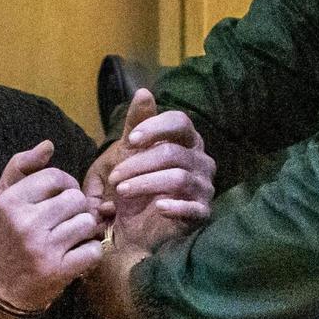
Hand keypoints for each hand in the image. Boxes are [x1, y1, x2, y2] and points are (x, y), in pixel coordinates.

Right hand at [0, 140, 102, 318]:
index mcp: (10, 202)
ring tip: (68, 238)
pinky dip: (88, 252)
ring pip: (87, 223)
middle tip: (64, 221)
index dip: (64, 184)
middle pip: (76, 199)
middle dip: (75, 209)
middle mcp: (25, 223)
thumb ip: (20, 167)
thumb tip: (48, 145)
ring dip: (83, 230)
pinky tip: (74, 255)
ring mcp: (42, 248)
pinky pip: (93, 250)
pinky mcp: (57, 271)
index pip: (55, 176)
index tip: (59, 197)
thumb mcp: (0, 200)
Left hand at [83, 89, 215, 250]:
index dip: (155, 127)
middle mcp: (202, 161)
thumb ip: (137, 123)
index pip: (180, 122)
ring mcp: (205, 187)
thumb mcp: (131, 153)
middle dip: (139, 162)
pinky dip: (175, 206)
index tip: (130, 140)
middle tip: (114, 176)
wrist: (135, 227)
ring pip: (179, 178)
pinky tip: (158, 207)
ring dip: (145, 183)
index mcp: (189, 141)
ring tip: (121, 190)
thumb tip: (144, 91)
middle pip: (174, 152)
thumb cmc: (137, 184)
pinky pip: (193, 207)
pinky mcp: (203, 213)